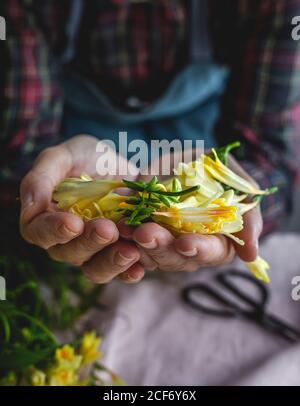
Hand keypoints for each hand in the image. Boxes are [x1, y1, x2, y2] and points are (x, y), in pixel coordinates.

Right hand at [20, 135, 142, 282]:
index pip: (39, 231)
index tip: (73, 223)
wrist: (123, 164)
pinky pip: (121, 271)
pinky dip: (129, 272)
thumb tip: (30, 207)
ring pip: (95, 268)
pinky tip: (139, 267)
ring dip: (111, 262)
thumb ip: (42, 177)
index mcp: (45, 218)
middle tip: (107, 229)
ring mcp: (93, 251)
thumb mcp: (64, 156)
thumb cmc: (85, 157)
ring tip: (129, 250)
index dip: (54, 230)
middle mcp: (65, 241)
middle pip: (69, 253)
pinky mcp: (117, 253)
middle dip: (89, 242)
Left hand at [107, 153, 262, 282]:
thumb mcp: (235, 181)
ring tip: (126, 227)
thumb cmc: (213, 170)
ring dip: (137, 244)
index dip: (199, 250)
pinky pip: (128, 246)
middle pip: (176, 258)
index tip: (185, 241)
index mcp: (217, 241)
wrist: (178, 161)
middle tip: (146, 233)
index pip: (211, 253)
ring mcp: (161, 245)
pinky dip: (120, 239)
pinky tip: (115, 227)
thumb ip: (249, 214)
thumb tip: (252, 256)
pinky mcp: (137, 237)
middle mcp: (188, 249)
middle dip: (161, 246)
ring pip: (149, 255)